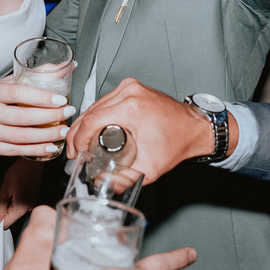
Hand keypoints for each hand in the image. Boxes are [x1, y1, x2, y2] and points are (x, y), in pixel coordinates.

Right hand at [0, 79, 74, 157]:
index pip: (17, 93)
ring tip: (63, 131)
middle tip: (68, 113)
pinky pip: (15, 150)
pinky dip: (36, 149)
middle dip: (50, 116)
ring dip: (46, 135)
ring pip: (20, 136)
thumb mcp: (7, 84)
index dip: (41, 97)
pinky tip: (50, 146)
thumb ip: (34, 76)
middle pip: (21, 117)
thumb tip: (67, 68)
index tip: (61, 99)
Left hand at [0, 158, 43, 228]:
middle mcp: (28, 209)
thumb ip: (0, 207)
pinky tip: (13, 191)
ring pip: (16, 212)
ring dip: (9, 206)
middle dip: (2, 212)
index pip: (6, 224)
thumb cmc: (19, 173)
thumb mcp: (5, 190)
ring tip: (6, 193)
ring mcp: (31, 204)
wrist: (32, 162)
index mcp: (20, 210)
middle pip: (11, 218)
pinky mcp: (32, 198)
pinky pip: (21, 205)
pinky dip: (14, 201)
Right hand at [66, 79, 226, 182]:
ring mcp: (130, 86)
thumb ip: (124, 179)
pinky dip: (97, 114)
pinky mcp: (131, 86)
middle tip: (74, 150)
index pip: (91, 120)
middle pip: (90, 111)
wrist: (194, 128)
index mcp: (131, 108)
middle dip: (78, 133)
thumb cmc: (177, 143)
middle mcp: (129, 92)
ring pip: (96, 105)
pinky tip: (93, 127)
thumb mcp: (150, 168)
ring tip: (81, 142)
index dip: (77, 139)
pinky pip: (106, 100)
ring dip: (85, 123)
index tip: (75, 152)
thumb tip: (102, 183)